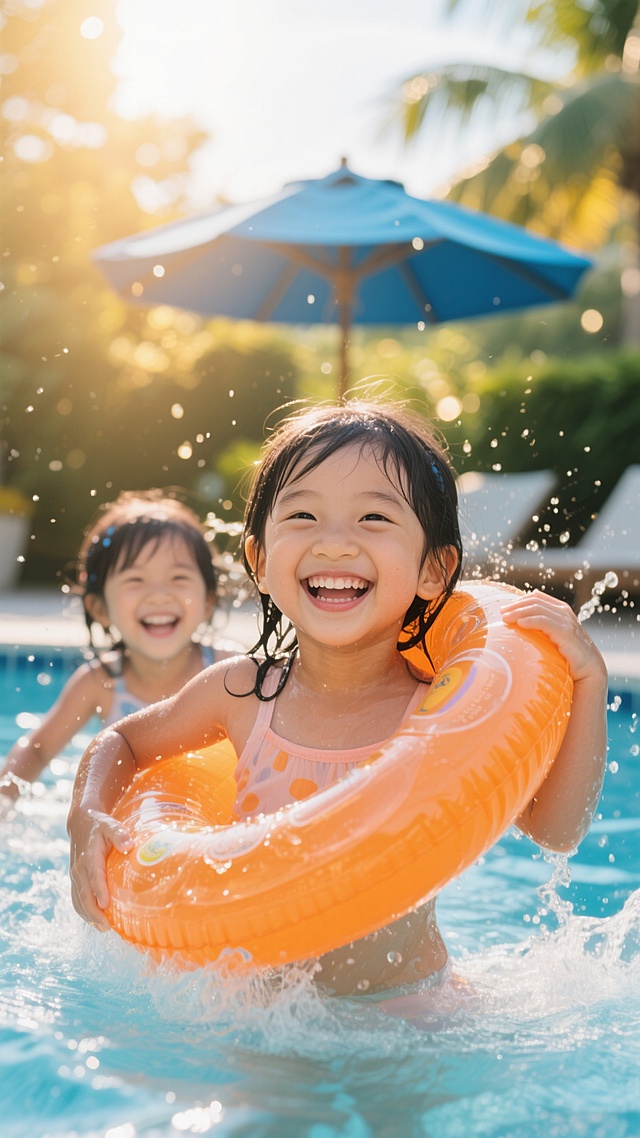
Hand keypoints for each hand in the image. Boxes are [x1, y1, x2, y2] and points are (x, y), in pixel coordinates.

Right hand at [68, 808, 132, 930]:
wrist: (80, 824)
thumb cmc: (99, 825)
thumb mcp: (110, 825)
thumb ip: (119, 834)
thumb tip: (128, 846)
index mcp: (89, 857)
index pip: (94, 876)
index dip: (99, 891)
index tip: (105, 905)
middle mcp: (79, 869)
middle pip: (84, 895)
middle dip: (93, 912)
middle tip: (107, 926)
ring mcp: (75, 876)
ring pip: (78, 900)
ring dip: (88, 916)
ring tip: (103, 928)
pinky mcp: (75, 880)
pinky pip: (76, 899)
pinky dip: (83, 912)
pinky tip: (94, 920)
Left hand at [501, 589, 606, 684]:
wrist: (588, 669)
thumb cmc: (567, 655)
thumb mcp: (552, 638)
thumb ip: (541, 629)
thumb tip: (519, 625)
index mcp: (560, 609)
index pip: (536, 597)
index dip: (519, 600)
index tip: (504, 609)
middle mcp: (563, 611)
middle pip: (534, 601)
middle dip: (515, 605)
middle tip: (501, 613)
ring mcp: (566, 620)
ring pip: (537, 609)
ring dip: (519, 611)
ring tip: (505, 618)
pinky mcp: (566, 632)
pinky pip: (545, 621)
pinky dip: (531, 620)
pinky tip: (520, 623)